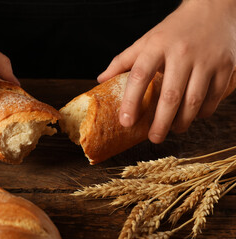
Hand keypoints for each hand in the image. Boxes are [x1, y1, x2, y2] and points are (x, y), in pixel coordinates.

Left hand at [98, 0, 235, 143]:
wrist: (212, 10)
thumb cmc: (173, 30)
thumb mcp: (146, 41)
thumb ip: (123, 61)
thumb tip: (101, 80)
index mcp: (157, 46)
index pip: (139, 76)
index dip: (131, 102)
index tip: (126, 123)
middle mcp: (182, 53)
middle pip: (170, 96)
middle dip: (160, 123)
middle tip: (153, 138)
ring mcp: (206, 60)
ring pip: (194, 101)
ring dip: (182, 121)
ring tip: (173, 129)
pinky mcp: (226, 66)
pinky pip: (214, 97)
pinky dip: (203, 112)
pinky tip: (193, 116)